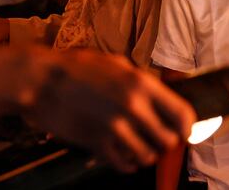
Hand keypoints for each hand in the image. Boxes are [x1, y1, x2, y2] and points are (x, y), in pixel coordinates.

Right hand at [29, 51, 196, 172]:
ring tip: (138, 146)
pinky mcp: (97, 144)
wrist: (42, 80)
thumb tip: (162, 93)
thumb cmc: (77, 67)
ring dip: (145, 154)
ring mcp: (115, 128)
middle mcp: (134, 107)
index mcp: (142, 84)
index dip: (186, 126)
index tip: (181, 130)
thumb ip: (141, 80)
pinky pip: (124, 165)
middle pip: (169, 140)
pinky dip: (127, 164)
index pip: (182, 114)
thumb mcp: (116, 63)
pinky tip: (123, 155)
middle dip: (165, 141)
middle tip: (156, 137)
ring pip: (148, 156)